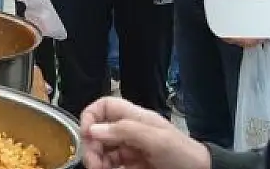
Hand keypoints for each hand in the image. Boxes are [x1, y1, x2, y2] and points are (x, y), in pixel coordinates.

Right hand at [81, 97, 210, 168]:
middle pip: (99, 131)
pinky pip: (110, 165)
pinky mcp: (131, 166)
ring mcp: (130, 150)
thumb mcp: (156, 139)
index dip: (91, 115)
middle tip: (94, 163)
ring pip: (102, 150)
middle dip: (92, 145)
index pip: (105, 106)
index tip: (86, 134)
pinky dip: (105, 168)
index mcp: (135, 117)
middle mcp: (129, 132)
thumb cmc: (182, 153)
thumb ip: (125, 131)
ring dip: (96, 159)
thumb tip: (93, 130)